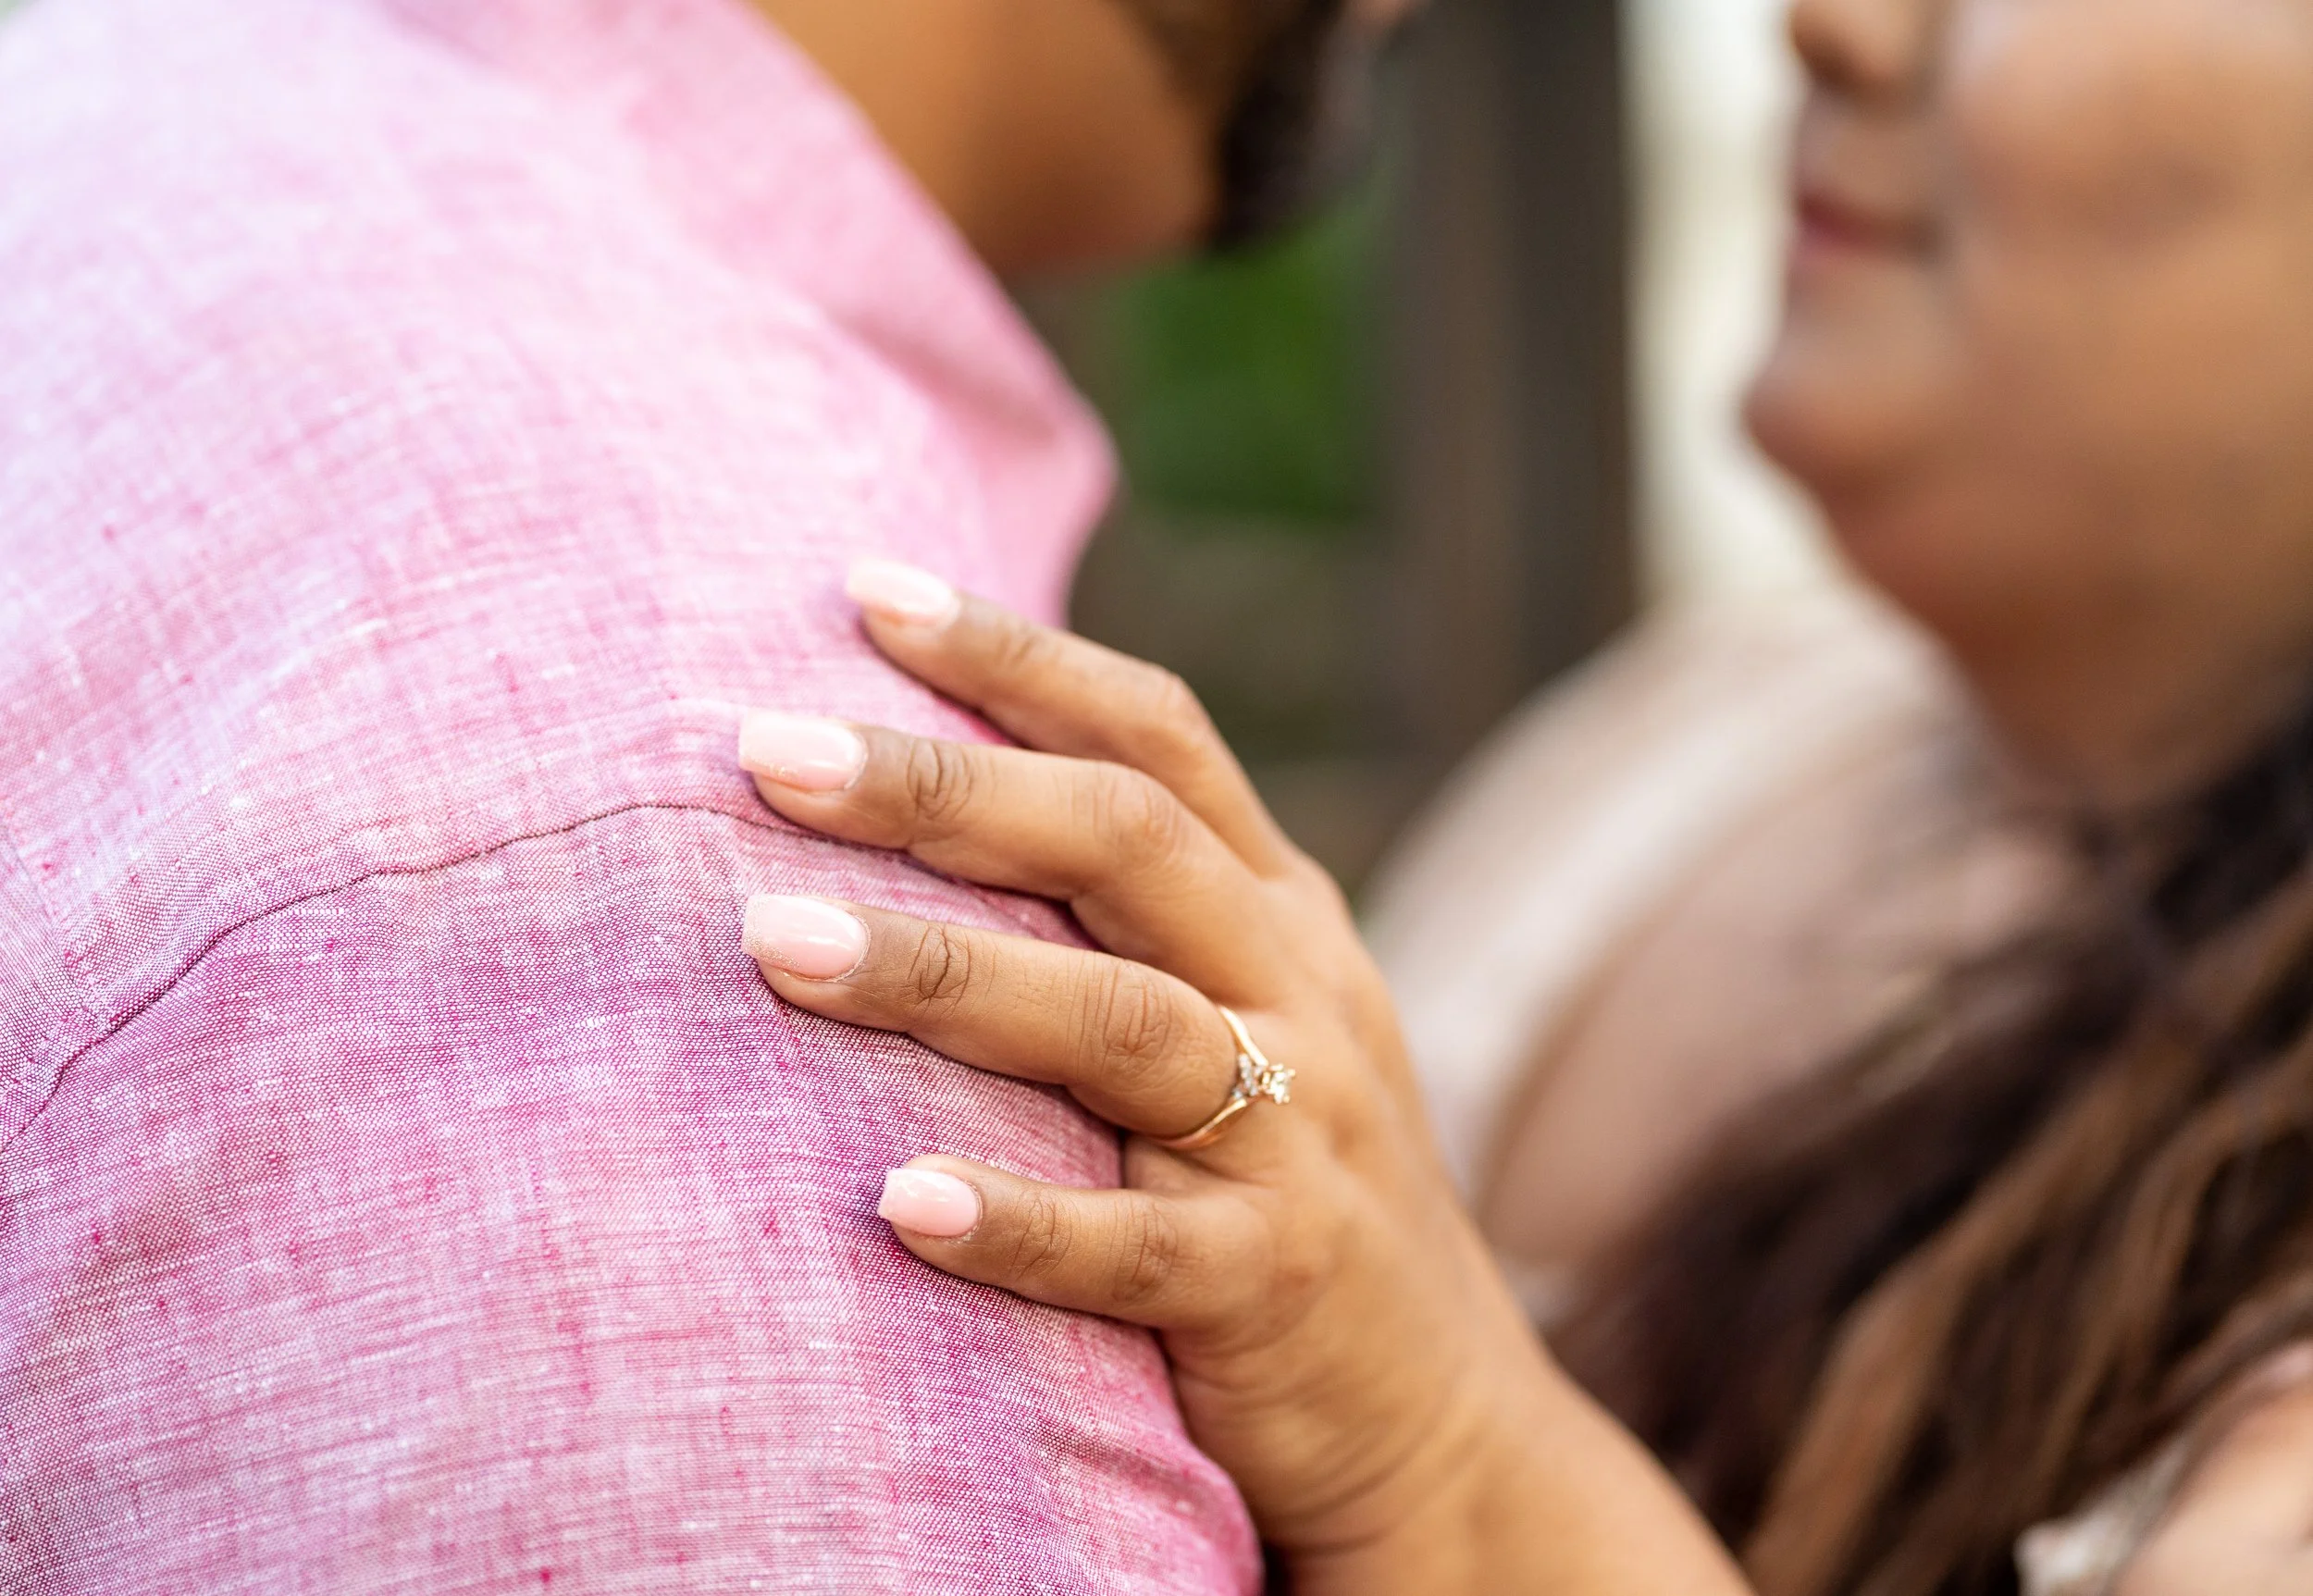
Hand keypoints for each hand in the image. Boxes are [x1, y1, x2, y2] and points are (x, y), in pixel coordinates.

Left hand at [734, 561, 1746, 1591]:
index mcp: (1281, 910)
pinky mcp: (1272, 1284)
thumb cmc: (1291, 1179)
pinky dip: (1018, 1220)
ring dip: (940, 974)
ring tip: (771, 943)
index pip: (1155, 737)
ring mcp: (1298, 1138)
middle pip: (1125, 844)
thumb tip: (923, 793)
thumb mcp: (1253, 1013)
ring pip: (1118, 1025)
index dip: (1018, 656)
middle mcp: (1299, 992)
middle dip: (941, 787)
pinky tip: (894, 1204)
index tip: (863, 589)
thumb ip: (1130, 912)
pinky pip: (1135, 1247)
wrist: (1440, 1407)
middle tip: (764, 750)